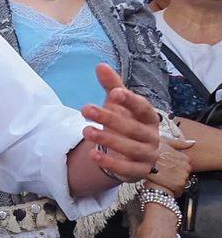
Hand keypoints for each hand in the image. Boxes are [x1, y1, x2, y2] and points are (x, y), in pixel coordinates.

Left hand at [82, 64, 161, 183]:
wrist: (127, 154)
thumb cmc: (123, 123)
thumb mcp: (116, 105)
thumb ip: (111, 86)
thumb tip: (100, 65)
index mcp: (148, 117)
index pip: (143, 108)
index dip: (130, 100)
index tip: (113, 93)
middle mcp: (151, 136)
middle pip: (133, 128)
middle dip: (110, 119)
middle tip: (86, 109)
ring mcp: (147, 155)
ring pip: (131, 149)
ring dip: (108, 140)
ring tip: (86, 131)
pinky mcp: (138, 172)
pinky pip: (127, 169)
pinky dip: (110, 163)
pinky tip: (92, 155)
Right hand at [146, 135, 195, 193]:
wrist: (142, 169)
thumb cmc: (151, 156)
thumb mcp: (163, 143)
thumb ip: (179, 143)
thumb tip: (192, 143)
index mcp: (184, 157)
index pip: (185, 163)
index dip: (176, 164)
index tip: (168, 165)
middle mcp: (186, 166)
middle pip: (185, 172)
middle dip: (177, 172)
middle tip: (165, 172)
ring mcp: (184, 176)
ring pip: (183, 180)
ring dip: (175, 180)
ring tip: (164, 178)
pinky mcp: (180, 184)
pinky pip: (180, 188)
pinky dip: (174, 188)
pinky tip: (165, 184)